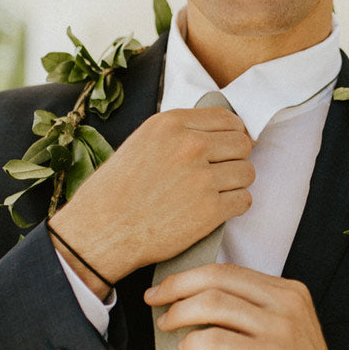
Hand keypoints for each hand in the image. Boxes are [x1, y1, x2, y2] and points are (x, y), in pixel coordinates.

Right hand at [48, 108, 253, 295]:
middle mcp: (189, 146)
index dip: (233, 132)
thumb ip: (179, 134)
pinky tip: (217, 210)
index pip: (226, 118)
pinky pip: (244, 200)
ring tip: (217, 193)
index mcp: (171, 124)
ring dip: (237, 183)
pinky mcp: (210, 210)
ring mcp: (202, 178)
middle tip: (222, 173)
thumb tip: (217, 134)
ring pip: (247, 172)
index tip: (228, 146)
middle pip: (242, 143)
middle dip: (236, 158)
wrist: (101, 231)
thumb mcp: (142, 143)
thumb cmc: (116, 191)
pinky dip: (235, 206)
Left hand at [146, 264, 348, 349]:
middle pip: (218, 279)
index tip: (166, 288)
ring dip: (180, 313)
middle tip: (154, 300)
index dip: (190, 276)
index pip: (230, 271)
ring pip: (215, 304)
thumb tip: (199, 299)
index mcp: (290, 292)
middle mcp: (288, 304)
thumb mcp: (281, 334)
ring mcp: (281, 330)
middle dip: (177, 287)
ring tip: (166, 325)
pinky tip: (186, 348)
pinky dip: (194, 340)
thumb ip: (252, 311)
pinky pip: (218, 339)